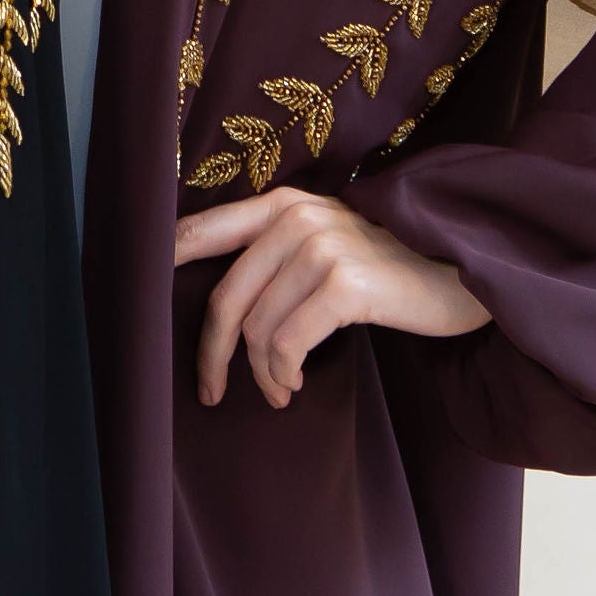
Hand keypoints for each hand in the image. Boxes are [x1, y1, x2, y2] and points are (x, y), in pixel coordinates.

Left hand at [172, 190, 490, 409]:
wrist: (462, 272)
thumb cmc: (388, 268)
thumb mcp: (327, 244)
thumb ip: (275, 257)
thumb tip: (219, 310)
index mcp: (282, 204)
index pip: (202, 229)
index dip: (163, 262)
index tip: (132, 302)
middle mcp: (296, 216)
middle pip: (225, 297)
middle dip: (212, 354)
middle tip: (212, 392)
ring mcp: (321, 246)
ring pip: (258, 329)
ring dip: (262, 374)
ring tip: (279, 391)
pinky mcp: (345, 283)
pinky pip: (288, 344)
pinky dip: (284, 374)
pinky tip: (294, 386)